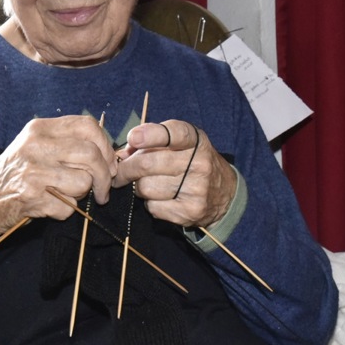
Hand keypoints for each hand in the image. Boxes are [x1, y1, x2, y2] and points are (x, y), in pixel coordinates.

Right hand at [0, 115, 117, 233]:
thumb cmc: (14, 177)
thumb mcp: (35, 148)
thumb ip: (67, 144)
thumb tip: (112, 156)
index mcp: (39, 129)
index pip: (88, 126)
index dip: (106, 146)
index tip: (109, 164)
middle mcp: (35, 145)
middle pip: (91, 154)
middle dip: (104, 177)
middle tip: (102, 192)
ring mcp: (32, 170)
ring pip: (84, 181)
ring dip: (83, 195)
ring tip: (65, 196)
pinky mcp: (30, 196)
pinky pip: (69, 206)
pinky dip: (65, 212)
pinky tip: (49, 207)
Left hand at [113, 120, 235, 226]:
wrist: (225, 193)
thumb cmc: (193, 162)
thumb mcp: (181, 143)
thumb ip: (152, 141)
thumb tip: (123, 153)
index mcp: (195, 141)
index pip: (173, 133)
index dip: (150, 135)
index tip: (133, 138)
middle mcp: (199, 163)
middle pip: (147, 164)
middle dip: (126, 169)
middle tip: (119, 173)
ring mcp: (196, 189)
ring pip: (146, 187)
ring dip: (138, 187)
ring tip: (147, 184)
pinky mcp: (190, 211)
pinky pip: (153, 207)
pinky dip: (150, 203)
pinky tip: (160, 198)